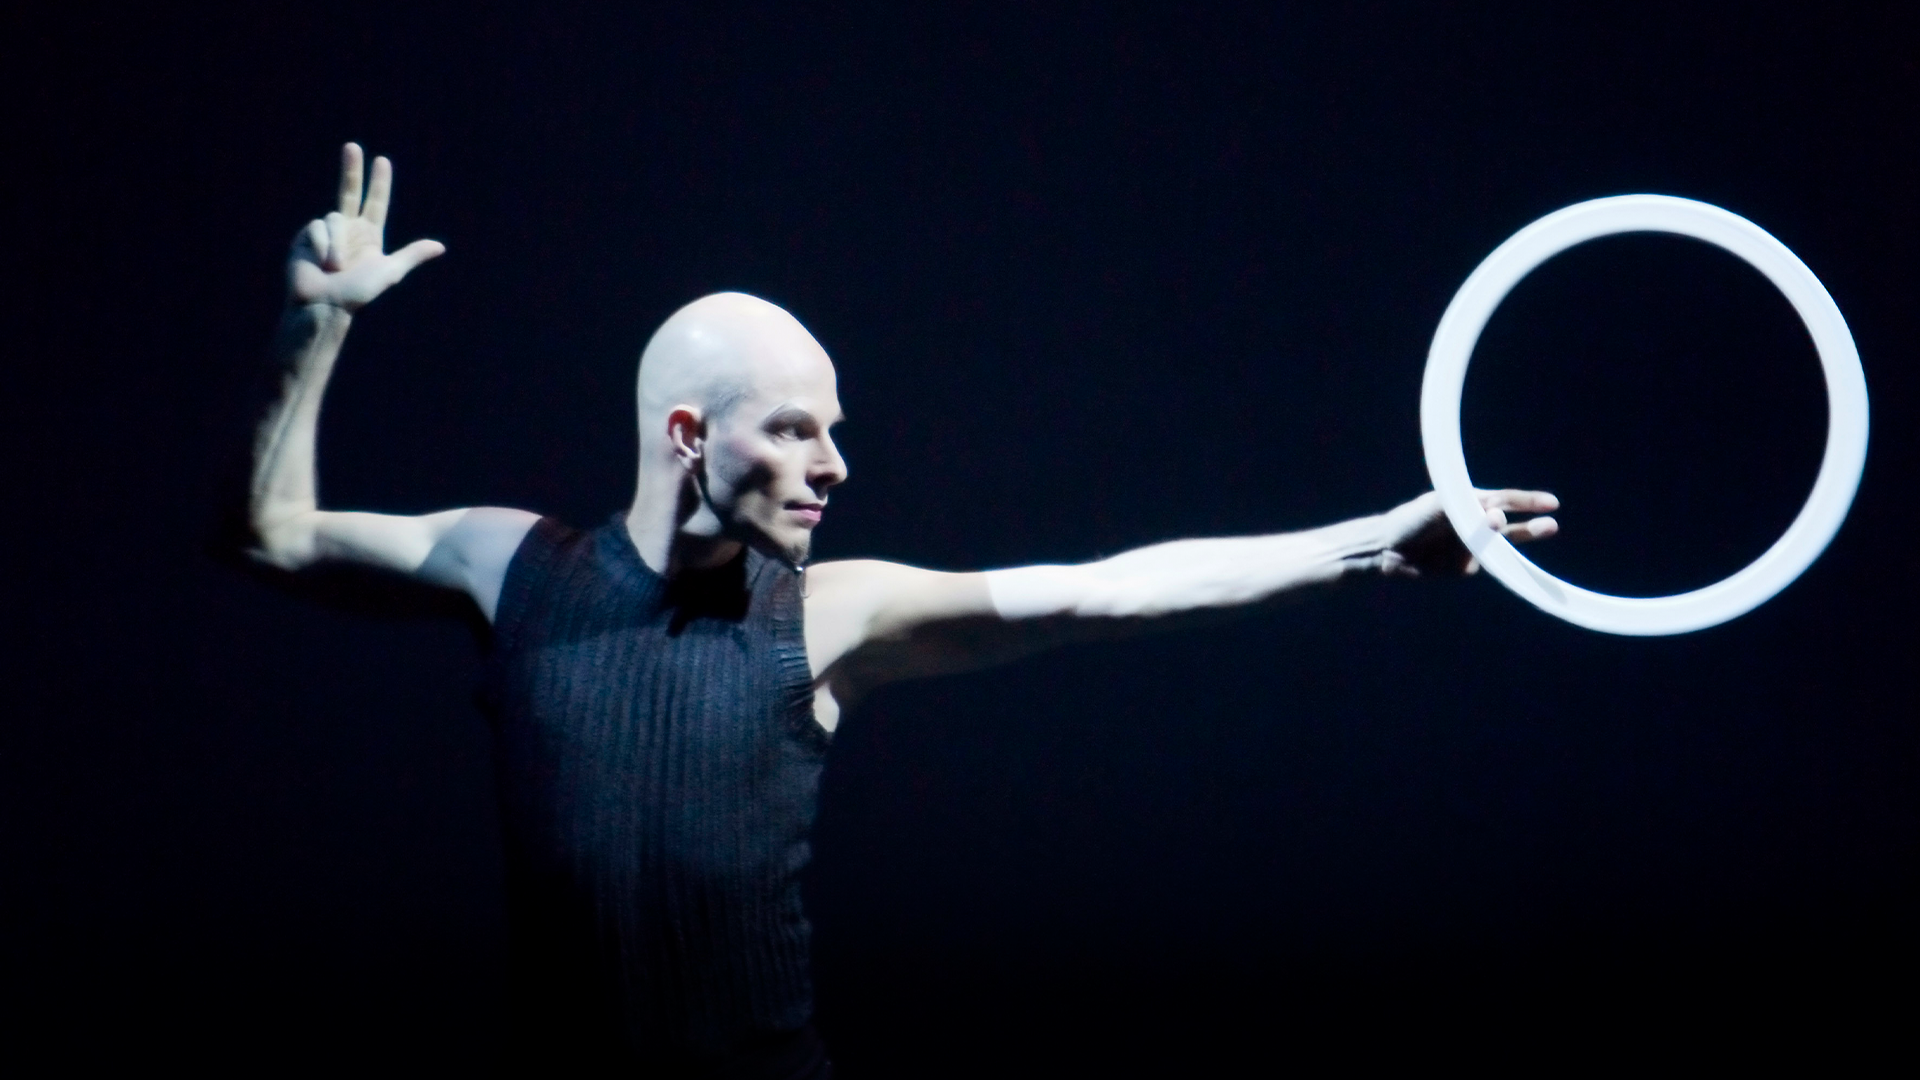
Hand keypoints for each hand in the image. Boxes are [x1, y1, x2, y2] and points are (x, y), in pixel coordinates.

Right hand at [288, 143, 444, 311]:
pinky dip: (321, 246)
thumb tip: (440, 246)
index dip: (379, 182)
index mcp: (369, 235)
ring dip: (336, 245)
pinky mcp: (306, 235)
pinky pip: (317, 228)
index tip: (382, 161)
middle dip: (351, 168)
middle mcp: (348, 229)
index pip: (376, 202)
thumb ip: (411, 255)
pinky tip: (319, 263)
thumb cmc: (357, 294)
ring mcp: (326, 231)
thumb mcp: (389, 272)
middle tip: (352, 146)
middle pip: (349, 191)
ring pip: (334, 218)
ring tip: (335, 268)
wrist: (325, 305)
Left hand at [1375, 488, 1558, 576]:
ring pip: (1503, 544)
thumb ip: (1469, 511)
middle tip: (1553, 523)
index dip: (1527, 501)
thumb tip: (1499, 515)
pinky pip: (1484, 564)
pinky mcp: (1465, 567)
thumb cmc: (1410, 519)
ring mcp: (1471, 547)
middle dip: (1531, 523)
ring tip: (1547, 530)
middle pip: (1510, 524)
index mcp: (1468, 503)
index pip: (1504, 500)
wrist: (1386, 549)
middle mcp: (1474, 524)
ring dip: (1522, 539)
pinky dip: (1490, 560)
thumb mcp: (1438, 506)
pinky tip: (1477, 559)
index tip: (1551, 503)